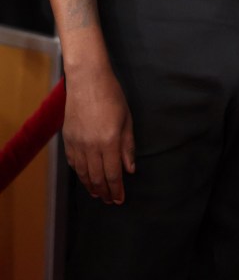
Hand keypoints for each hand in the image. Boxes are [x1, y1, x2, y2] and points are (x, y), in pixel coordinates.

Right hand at [63, 66, 134, 204]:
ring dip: (91, 186)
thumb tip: (130, 169)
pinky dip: (79, 173)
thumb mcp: (127, 119)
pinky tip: (85, 177)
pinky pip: (73, 162)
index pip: (113, 174)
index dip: (117, 189)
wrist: (87, 79)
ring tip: (98, 194)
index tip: (120, 199)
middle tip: (110, 200)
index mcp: (109, 141)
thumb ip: (128, 146)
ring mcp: (77, 143)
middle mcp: (91, 146)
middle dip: (105, 192)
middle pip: (97, 178)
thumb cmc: (112, 95)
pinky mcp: (67, 138)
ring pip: (83, 173)